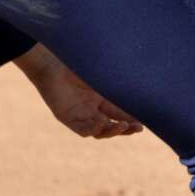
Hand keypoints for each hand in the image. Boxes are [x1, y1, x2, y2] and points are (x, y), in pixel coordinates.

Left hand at [15, 44, 142, 138]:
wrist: (49, 63)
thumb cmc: (75, 65)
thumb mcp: (101, 75)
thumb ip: (117, 81)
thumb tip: (143, 83)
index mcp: (101, 99)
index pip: (120, 113)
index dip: (132, 118)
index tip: (145, 120)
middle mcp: (91, 109)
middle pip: (113, 125)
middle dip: (127, 128)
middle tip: (139, 128)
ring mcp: (80, 115)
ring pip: (100, 131)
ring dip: (112, 131)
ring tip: (123, 126)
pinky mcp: (67, 118)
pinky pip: (83, 130)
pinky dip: (94, 130)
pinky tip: (102, 124)